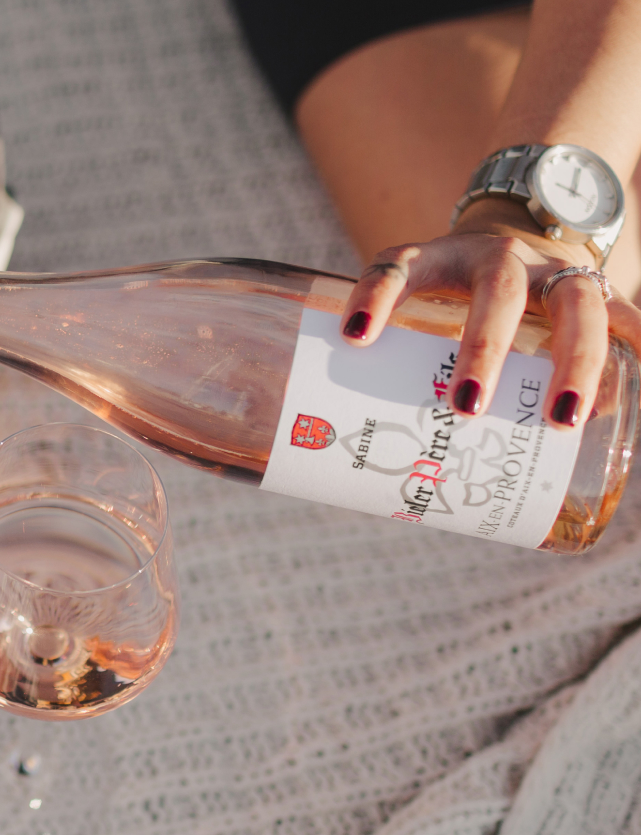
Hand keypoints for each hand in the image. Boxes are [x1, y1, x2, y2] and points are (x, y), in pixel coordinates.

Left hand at [340, 198, 640, 428]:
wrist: (516, 239)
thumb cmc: (446, 302)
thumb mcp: (411, 315)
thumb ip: (386, 367)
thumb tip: (349, 470)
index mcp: (436, 259)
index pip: (396, 267)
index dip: (375, 297)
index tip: (353, 336)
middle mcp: (496, 258)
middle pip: (496, 293)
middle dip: (484, 349)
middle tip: (466, 406)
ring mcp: (553, 271)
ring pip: (574, 304)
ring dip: (573, 362)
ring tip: (560, 420)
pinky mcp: (596, 289)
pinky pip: (626, 317)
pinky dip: (636, 345)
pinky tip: (629, 390)